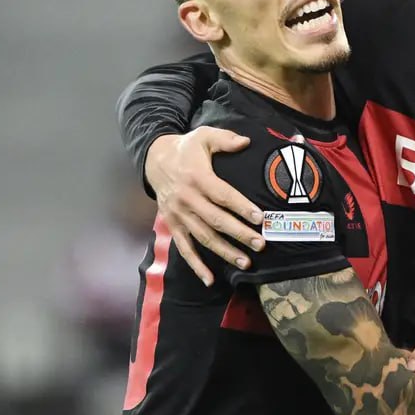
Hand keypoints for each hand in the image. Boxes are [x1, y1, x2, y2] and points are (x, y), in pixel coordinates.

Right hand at [146, 127, 261, 285]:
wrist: (154, 159)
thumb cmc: (186, 148)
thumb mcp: (203, 136)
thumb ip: (225, 139)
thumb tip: (246, 142)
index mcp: (197, 177)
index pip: (223, 195)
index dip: (241, 207)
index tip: (260, 218)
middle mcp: (186, 199)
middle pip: (216, 220)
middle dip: (240, 234)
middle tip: (261, 244)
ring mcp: (178, 215)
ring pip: (203, 237)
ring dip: (224, 252)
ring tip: (245, 262)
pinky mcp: (173, 225)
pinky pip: (184, 248)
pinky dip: (196, 265)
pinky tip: (210, 279)